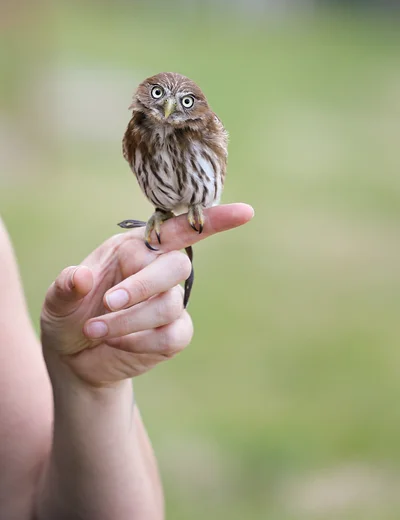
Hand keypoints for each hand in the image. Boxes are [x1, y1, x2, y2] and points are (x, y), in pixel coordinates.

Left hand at [41, 204, 252, 386]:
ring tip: (94, 330)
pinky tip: (118, 345)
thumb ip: (65, 287)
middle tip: (108, 302)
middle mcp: (157, 271)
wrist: (74, 356)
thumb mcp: (56, 301)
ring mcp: (169, 303)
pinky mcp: (173, 334)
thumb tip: (80, 277)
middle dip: (142, 286)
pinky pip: (172, 335)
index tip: (246, 213)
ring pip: (169, 304)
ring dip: (129, 320)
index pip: (180, 230)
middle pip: (177, 266)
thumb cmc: (69, 315)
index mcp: (137, 248)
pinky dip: (141, 342)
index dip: (214, 220)